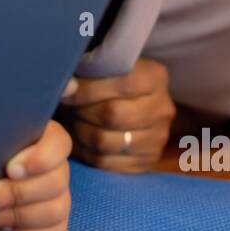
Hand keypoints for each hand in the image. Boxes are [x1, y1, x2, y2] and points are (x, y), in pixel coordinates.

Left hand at [0, 119, 70, 230]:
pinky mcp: (54, 228)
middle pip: (56, 180)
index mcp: (42, 141)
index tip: (10, 169)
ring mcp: (59, 199)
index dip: (41, 157)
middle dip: (15, 193)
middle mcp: (56, 169)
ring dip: (16, 215)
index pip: (58, 143)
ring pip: (55, 210)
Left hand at [57, 57, 174, 172]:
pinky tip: (80, 139)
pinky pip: (105, 162)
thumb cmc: (104, 83)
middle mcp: (162, 108)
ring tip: (75, 122)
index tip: (67, 90)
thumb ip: (87, 71)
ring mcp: (157, 138)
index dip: (89, 89)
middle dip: (82, 111)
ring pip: (105, 141)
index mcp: (154, 77)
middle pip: (112, 114)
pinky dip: (85, 151)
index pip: (123, 84)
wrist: (123, 105)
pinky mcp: (145, 161)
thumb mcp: (102, 68)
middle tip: (71, 108)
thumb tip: (68, 85)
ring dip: (81, 132)